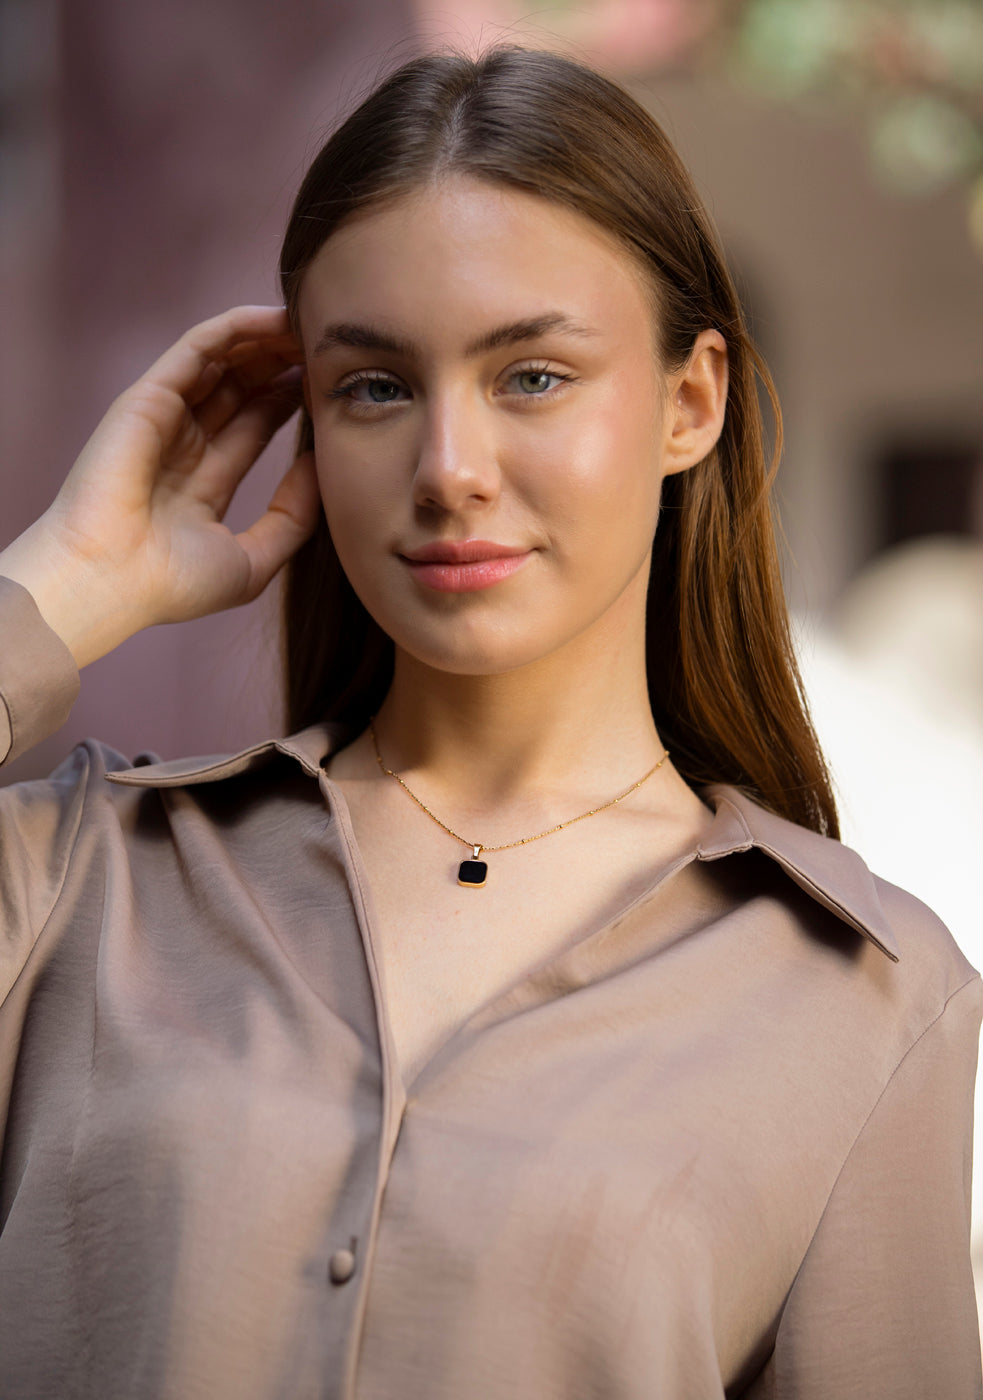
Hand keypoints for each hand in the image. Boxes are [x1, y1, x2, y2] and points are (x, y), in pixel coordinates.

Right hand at [0, 305, 320, 666]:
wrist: (114, 581)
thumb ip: (293, 516)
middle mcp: (181, 444)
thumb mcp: (254, 559)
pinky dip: (236, 328)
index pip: (253, 426)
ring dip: (265, 340)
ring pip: (222, 361)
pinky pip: (198, 348)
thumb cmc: (174, 584)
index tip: (330, 387)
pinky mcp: (149, 396)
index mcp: (201, 481)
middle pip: (240, 388)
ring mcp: (164, 417)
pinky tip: (274, 318)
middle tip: (326, 347)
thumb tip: (320, 468)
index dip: (290, 402)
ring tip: (309, 324)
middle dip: (282, 365)